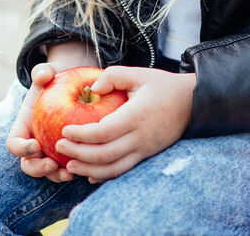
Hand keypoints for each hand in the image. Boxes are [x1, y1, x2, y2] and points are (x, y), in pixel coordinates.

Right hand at [6, 63, 73, 182]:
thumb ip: (42, 72)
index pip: (13, 144)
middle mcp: (33, 144)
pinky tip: (86, 167)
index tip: (35, 145)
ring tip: (69, 174)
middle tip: (51, 166)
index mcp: (23, 128)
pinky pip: (67, 167)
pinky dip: (75, 169)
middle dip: (38, 169)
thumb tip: (44, 75)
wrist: (71, 87)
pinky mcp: (67, 155)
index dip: (21, 148)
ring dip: (56, 176)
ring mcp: (49, 152)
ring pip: (48, 172)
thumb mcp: (48, 73)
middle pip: (28, 165)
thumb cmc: (55, 80)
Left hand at [54, 66, 196, 181]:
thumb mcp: (140, 73)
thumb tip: (92, 88)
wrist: (191, 102)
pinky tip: (90, 174)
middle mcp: (140, 137)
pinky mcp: (147, 156)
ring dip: (89, 169)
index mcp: (136, 116)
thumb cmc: (163, 86)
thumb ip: (114, 76)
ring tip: (70, 164)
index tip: (64, 129)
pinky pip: (123, 171)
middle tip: (59, 146)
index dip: (81, 134)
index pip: (103, 132)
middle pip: (104, 155)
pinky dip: (104, 176)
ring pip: (113, 169)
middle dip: (79, 153)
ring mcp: (145, 150)